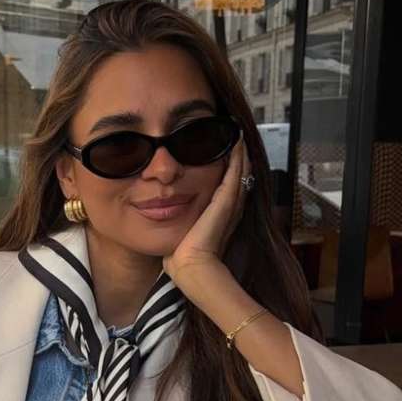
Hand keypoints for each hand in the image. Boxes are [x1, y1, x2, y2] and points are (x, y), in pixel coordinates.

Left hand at [162, 139, 250, 290]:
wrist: (190, 266)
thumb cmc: (182, 257)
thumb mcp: (179, 233)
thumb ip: (178, 222)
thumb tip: (161, 213)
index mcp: (219, 216)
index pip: (227, 188)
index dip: (229, 171)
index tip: (223, 152)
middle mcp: (230, 209)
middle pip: (239, 177)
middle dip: (238, 158)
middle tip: (237, 137)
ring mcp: (231, 204)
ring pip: (241, 171)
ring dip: (241, 153)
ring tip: (239, 134)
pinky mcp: (228, 201)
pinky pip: (237, 172)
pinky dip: (239, 156)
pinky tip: (238, 140)